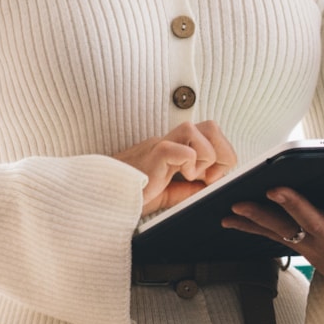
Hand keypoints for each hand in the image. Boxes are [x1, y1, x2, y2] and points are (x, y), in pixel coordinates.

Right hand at [112, 120, 239, 217]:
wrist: (100, 197)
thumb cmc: (127, 194)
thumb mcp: (165, 194)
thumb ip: (186, 190)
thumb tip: (209, 187)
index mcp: (174, 149)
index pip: (211, 135)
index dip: (222, 155)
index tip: (212, 179)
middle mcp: (168, 142)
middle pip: (211, 126)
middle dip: (222, 152)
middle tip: (211, 177)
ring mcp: (159, 146)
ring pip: (196, 130)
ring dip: (206, 156)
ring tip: (193, 176)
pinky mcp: (153, 155)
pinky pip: (183, 149)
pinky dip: (191, 163)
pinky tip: (180, 177)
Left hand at [223, 169, 323, 305]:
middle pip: (313, 221)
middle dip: (294, 205)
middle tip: (277, 187)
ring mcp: (311, 244)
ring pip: (282, 229)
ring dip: (257, 217)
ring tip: (235, 203)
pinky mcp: (296, 244)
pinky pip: (267, 235)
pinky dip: (245, 226)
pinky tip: (223, 215)